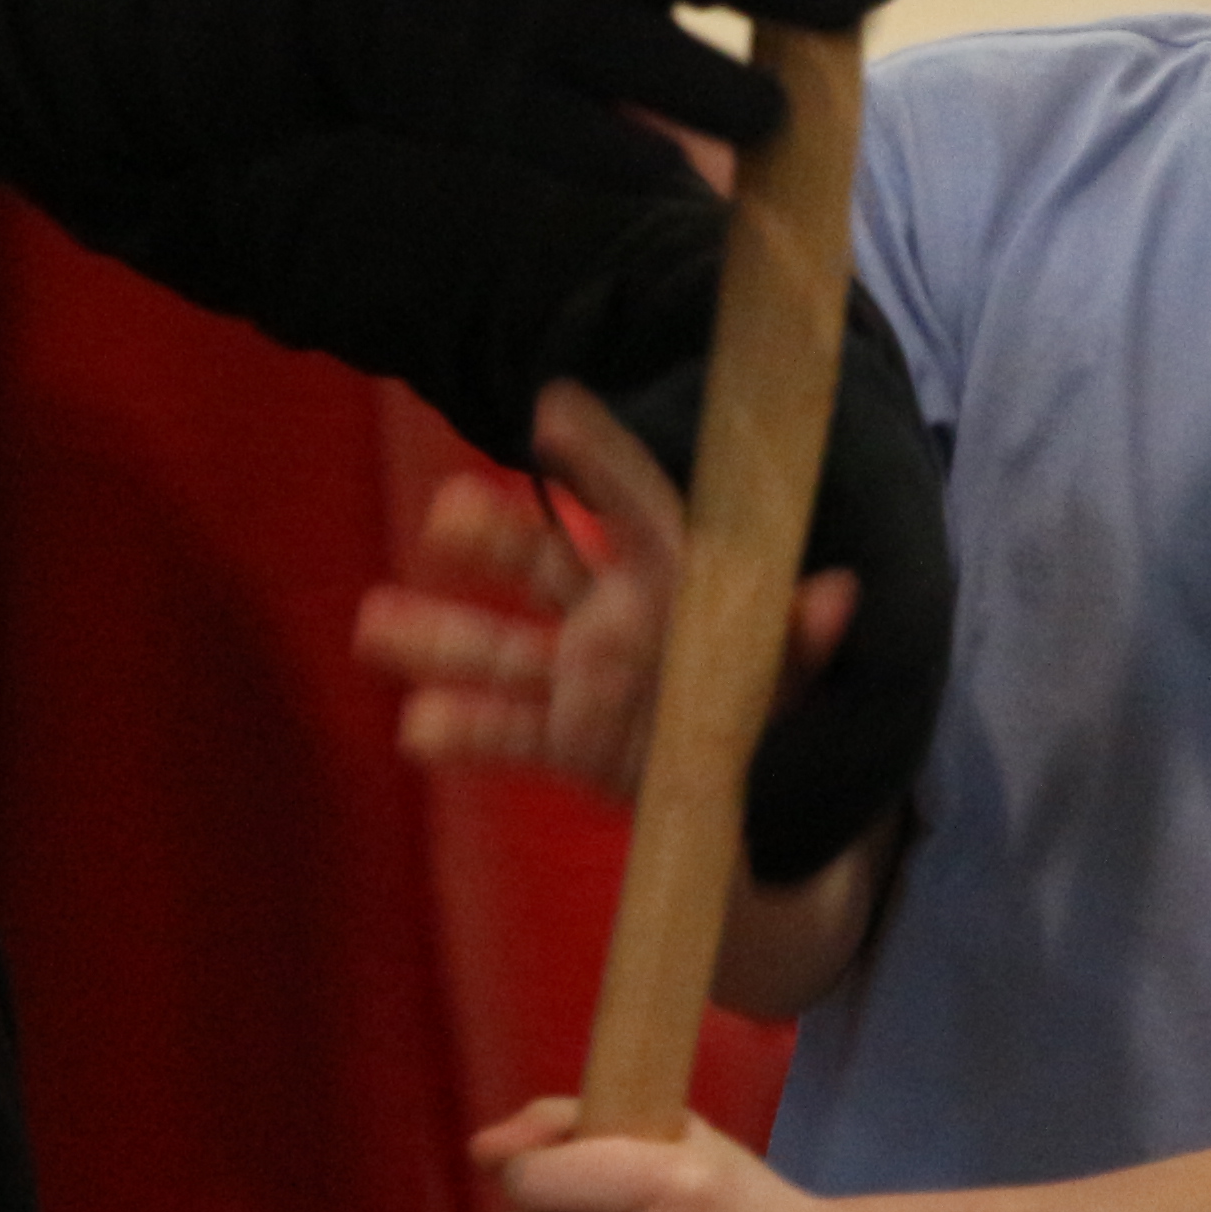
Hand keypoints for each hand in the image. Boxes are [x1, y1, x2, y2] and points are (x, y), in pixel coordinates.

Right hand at [357, 383, 850, 807]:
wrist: (771, 805)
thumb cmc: (787, 713)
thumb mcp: (802, 678)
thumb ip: (805, 640)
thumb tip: (838, 593)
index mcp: (677, 582)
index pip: (633, 506)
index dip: (596, 458)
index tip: (552, 406)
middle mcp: (618, 615)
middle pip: (543, 563)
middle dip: (493, 536)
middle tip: (445, 512)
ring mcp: (585, 677)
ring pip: (501, 646)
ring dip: (439, 631)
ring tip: (372, 623)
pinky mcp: (569, 738)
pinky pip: (509, 727)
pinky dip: (464, 728)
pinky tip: (416, 728)